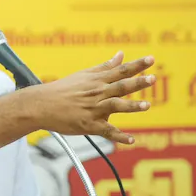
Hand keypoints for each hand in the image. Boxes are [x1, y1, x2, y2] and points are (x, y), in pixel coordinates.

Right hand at [27, 52, 154, 143]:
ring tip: (146, 105)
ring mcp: (93, 109)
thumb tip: (121, 55)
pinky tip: (131, 140)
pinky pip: (106, 131)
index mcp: (97, 80)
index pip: (120, 70)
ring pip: (115, 106)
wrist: (42, 105)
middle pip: (120, 86)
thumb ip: (105, 67)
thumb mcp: (85, 75)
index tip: (151, 60)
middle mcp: (97, 93)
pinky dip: (119, 136)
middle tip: (153, 78)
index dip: (137, 65)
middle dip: (137, 82)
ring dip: (131, 106)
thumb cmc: (63, 89)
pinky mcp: (88, 125)